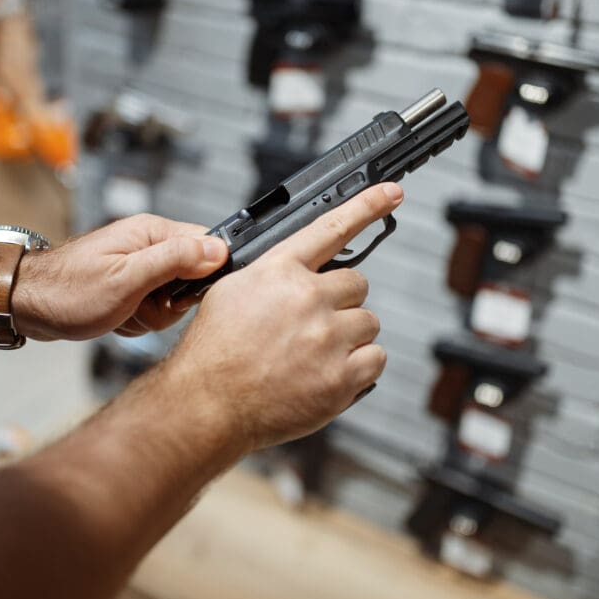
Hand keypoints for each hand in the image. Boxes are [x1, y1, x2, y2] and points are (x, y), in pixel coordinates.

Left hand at [12, 214, 227, 340]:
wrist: (26, 305)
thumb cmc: (67, 291)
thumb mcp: (127, 279)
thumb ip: (174, 260)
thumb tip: (218, 250)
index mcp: (153, 232)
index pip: (208, 246)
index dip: (202, 276)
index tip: (177, 294)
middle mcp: (150, 244)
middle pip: (193, 278)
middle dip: (170, 303)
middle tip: (141, 305)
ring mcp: (140, 265)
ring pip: (173, 299)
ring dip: (151, 315)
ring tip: (124, 311)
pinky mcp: (132, 284)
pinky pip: (155, 308)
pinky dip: (139, 320)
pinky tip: (118, 317)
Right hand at [163, 183, 402, 452]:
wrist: (207, 405)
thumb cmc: (214, 354)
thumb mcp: (231, 291)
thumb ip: (272, 273)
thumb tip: (301, 267)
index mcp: (279, 271)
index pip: (331, 227)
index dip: (366, 206)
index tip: (392, 193)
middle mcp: (307, 298)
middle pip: (357, 283)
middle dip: (340, 302)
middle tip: (313, 325)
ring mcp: (327, 338)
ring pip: (367, 323)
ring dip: (349, 336)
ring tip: (313, 355)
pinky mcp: (341, 377)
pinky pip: (375, 359)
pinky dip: (358, 368)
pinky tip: (327, 374)